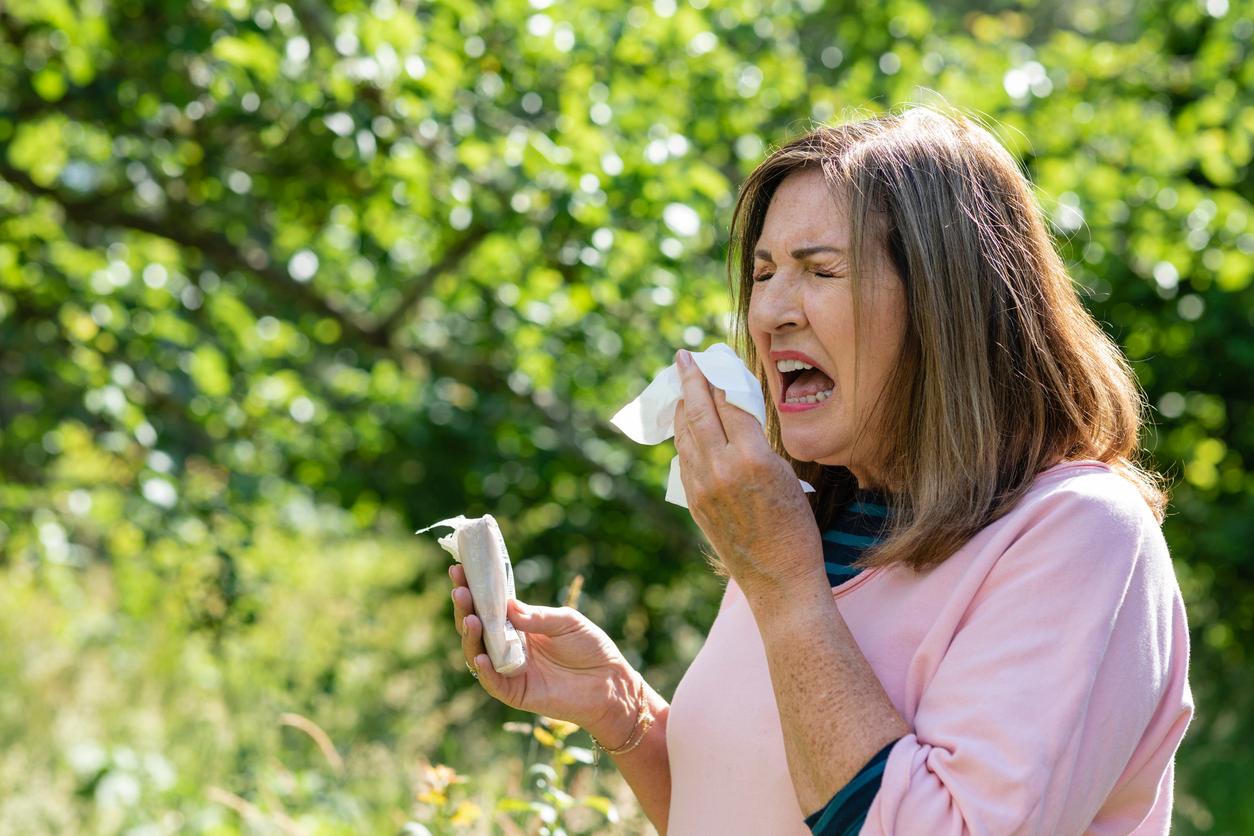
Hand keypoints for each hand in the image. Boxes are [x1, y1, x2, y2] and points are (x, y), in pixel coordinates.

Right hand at [448, 564, 637, 740]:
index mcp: (519, 624)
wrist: (610, 682)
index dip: (473, 588)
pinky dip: (484, 669)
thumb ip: (537, 616)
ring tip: (470, 618)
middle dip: (466, 608)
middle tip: (459, 590)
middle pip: (478, 627)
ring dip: (470, 636)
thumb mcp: (566, 622)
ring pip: (478, 652)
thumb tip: (507, 605)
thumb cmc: (590, 647)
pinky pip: (493, 681)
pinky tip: (480, 655)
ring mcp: (510, 669)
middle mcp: (509, 645)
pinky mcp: (516, 692)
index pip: (489, 605)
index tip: (459, 569)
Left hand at [672, 348, 822, 596]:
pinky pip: (684, 460)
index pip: (728, 404)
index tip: (712, 358)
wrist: (779, 577)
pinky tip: (685, 426)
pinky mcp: (695, 503)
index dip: (718, 378)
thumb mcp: (786, 474)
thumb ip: (758, 443)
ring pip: (686, 435)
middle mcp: (722, 469)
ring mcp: (703, 487)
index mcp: (753, 458)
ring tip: (681, 386)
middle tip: (682, 358)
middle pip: (699, 412)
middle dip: (689, 381)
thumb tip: (735, 415)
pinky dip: (684, 437)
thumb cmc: (795, 526)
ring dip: (682, 407)